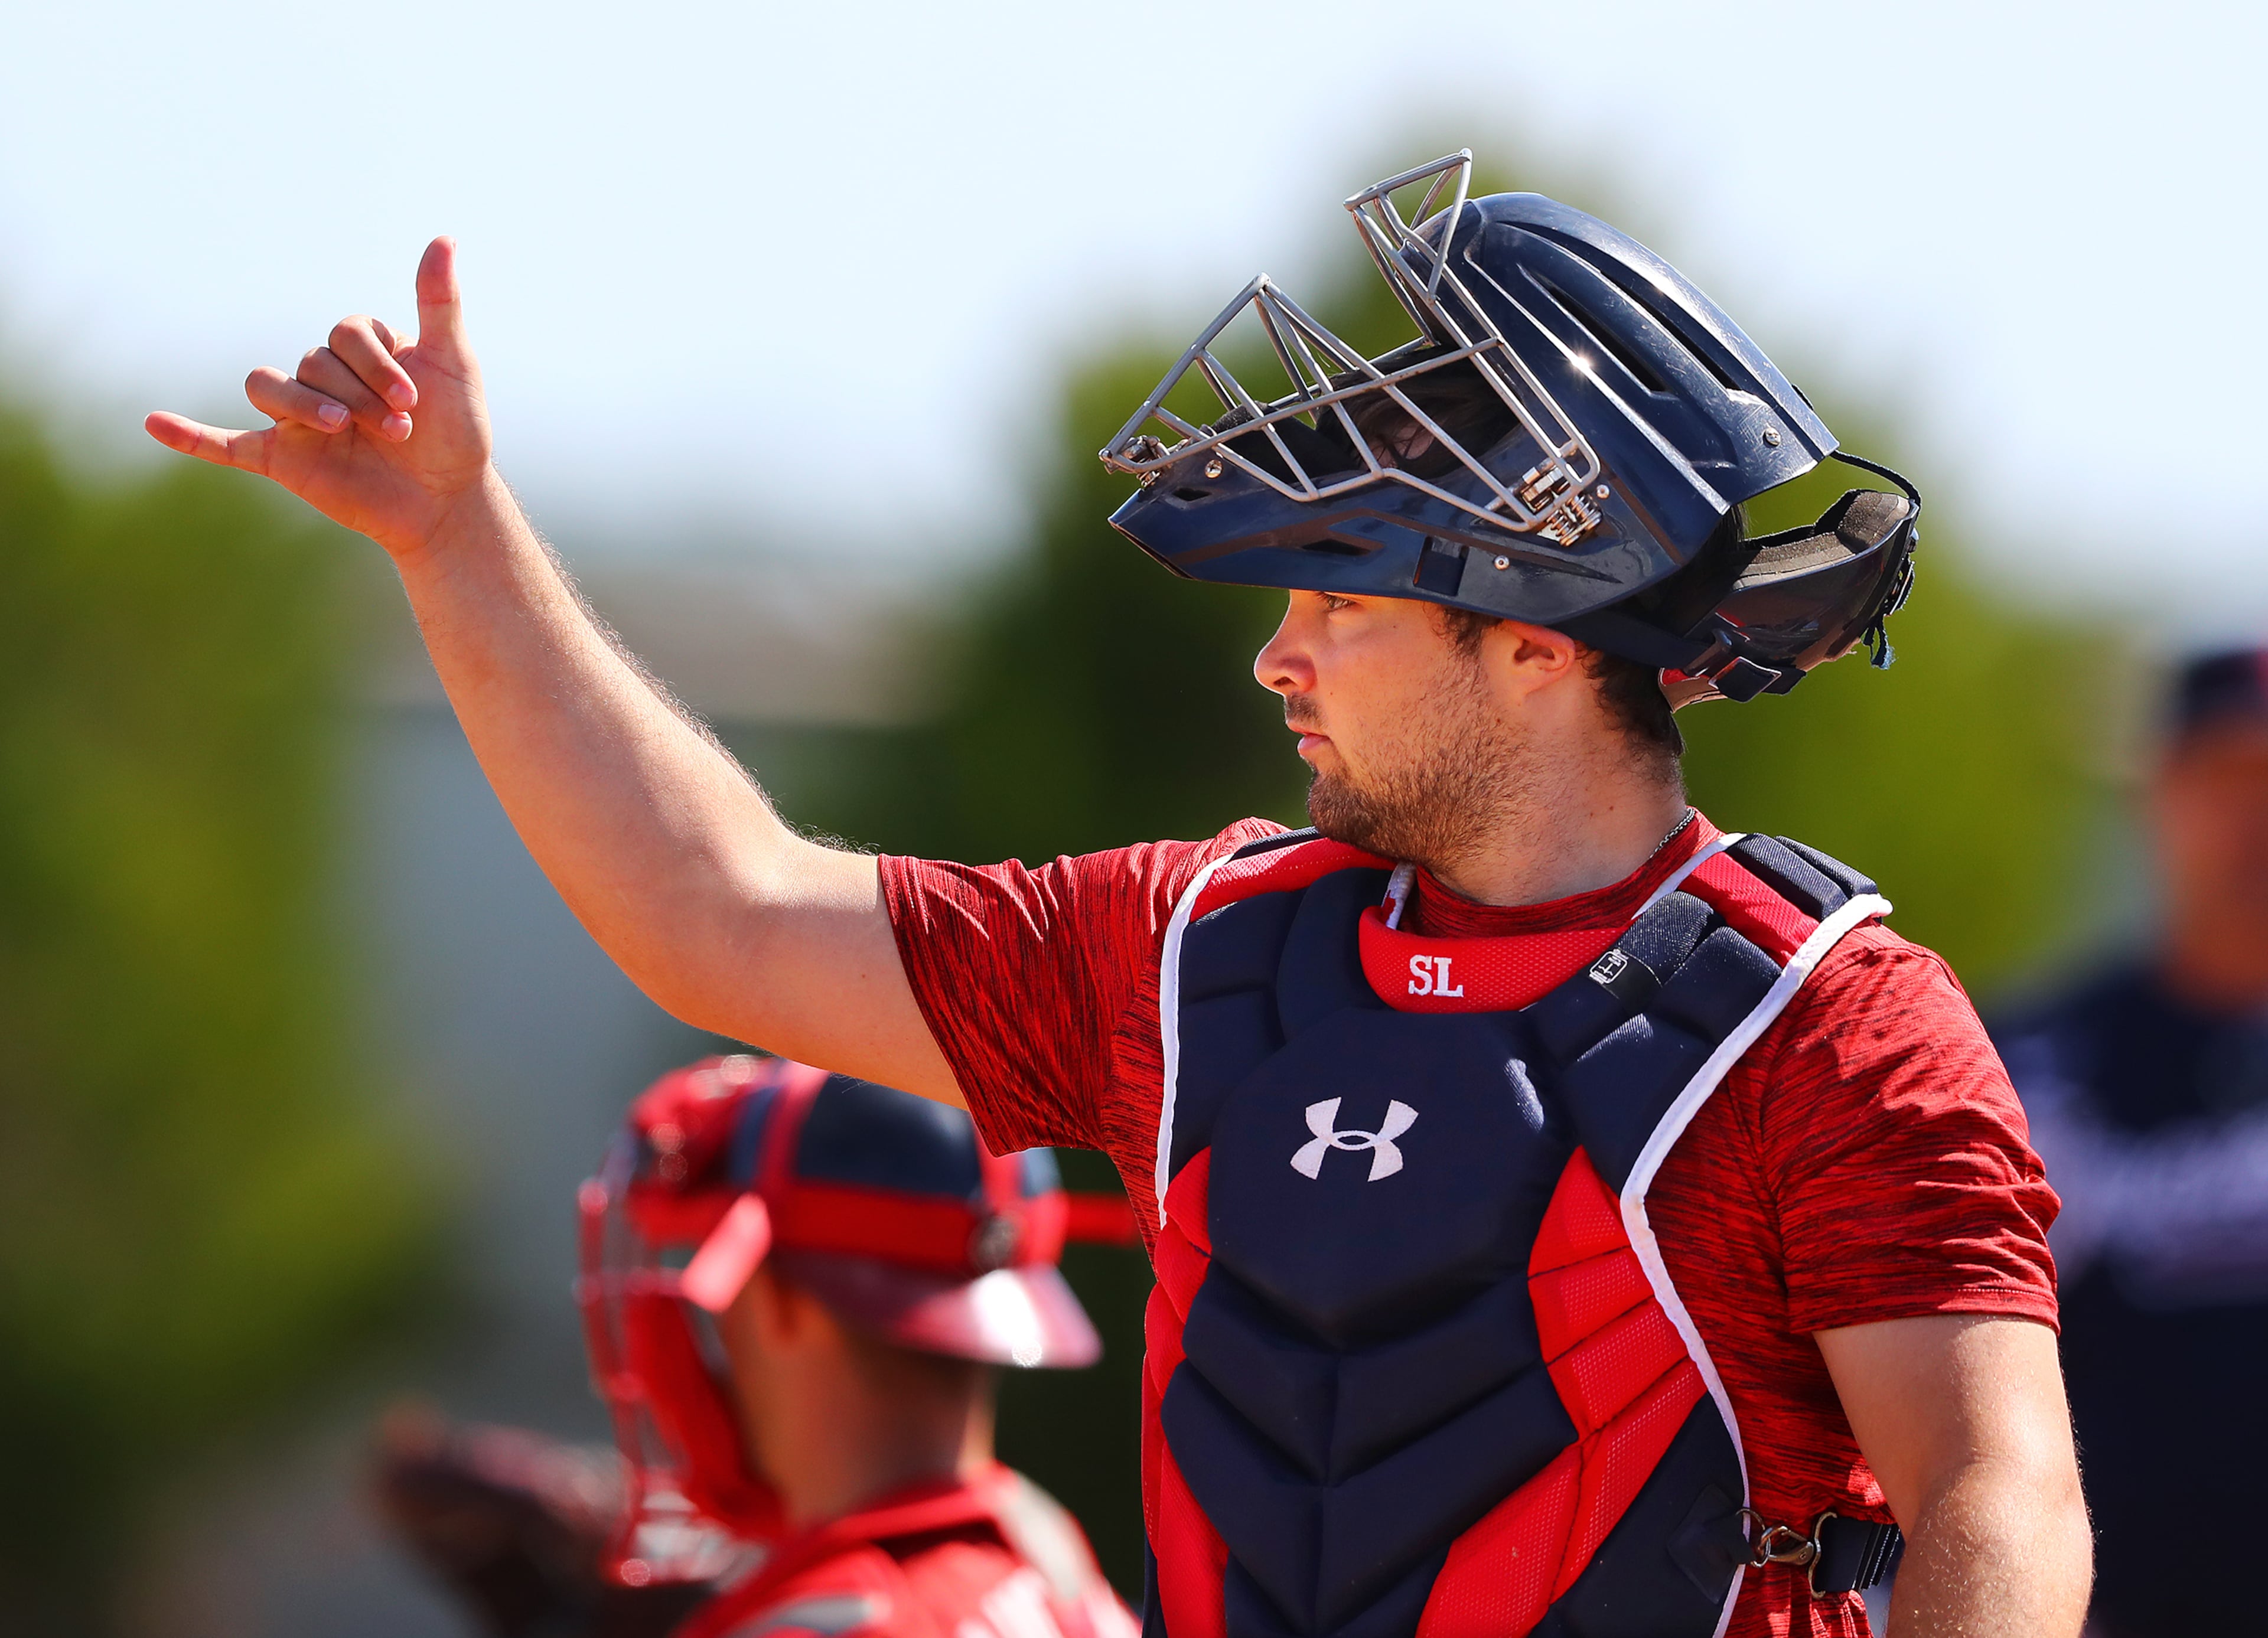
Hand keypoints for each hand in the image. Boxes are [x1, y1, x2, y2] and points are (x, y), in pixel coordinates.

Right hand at [146, 237, 494, 559]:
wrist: (448, 502)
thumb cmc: (456, 433)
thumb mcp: (453, 362)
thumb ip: (439, 302)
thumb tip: (444, 238)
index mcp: (358, 351)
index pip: (345, 334)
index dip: (376, 364)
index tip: (414, 400)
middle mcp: (323, 378)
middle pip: (312, 362)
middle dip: (357, 396)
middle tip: (398, 431)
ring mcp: (298, 417)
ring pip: (267, 386)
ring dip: (302, 405)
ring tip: (340, 429)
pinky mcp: (284, 459)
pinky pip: (226, 444)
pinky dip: (191, 437)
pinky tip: (155, 424)